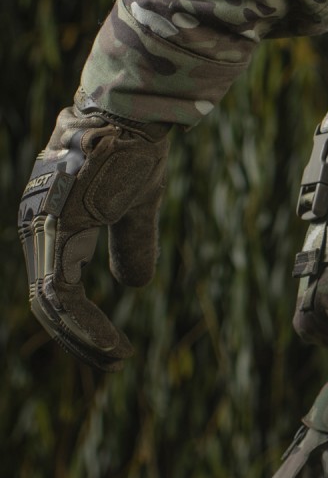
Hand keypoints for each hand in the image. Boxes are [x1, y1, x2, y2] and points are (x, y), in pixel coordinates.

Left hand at [19, 97, 169, 371]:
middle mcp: (39, 229)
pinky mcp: (55, 231)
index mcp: (56, 225)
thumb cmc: (133, 151)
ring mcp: (43, 230)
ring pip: (51, 303)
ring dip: (83, 337)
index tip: (114, 347)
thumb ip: (131, 243)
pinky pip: (62, 292)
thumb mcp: (138, 206)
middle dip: (80, 338)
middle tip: (113, 363)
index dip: (83, 321)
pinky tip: (110, 342)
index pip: (59, 287)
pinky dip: (85, 323)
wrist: (129, 115)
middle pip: (49, 302)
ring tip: (115, 359)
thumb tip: (133, 286)